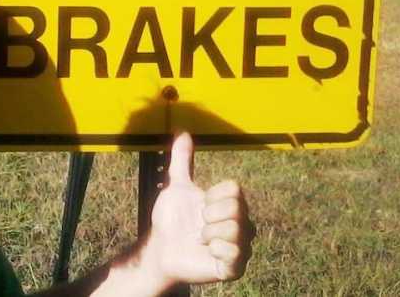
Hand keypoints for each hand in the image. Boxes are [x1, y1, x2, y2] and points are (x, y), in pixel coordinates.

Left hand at [142, 133, 254, 288]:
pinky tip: (206, 252)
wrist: (160, 248)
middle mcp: (239, 224)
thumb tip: (183, 133)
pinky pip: (236, 256)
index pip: (235, 189)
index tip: (200, 204)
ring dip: (209, 233)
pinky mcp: (233, 268)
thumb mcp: (175, 186)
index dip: (213, 195)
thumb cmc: (170, 218)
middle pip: (237, 208)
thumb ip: (181, 160)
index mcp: (229, 204)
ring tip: (199, 238)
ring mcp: (239, 246)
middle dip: (209, 215)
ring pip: (237, 231)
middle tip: (198, 223)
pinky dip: (216, 251)